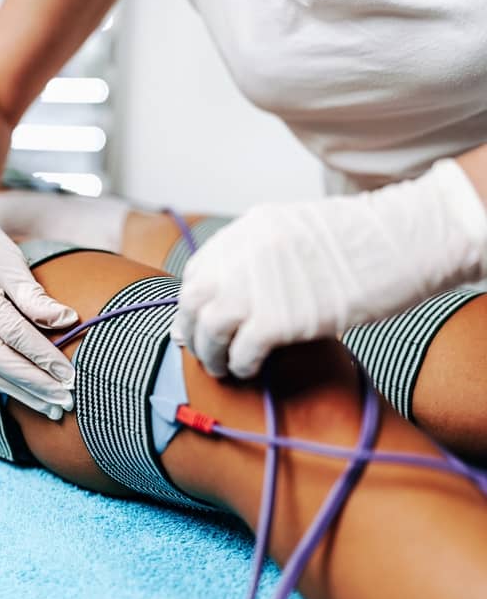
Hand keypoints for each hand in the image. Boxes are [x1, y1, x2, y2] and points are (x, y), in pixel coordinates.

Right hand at [0, 186, 78, 418]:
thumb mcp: (13, 265)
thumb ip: (36, 297)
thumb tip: (68, 321)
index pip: (12, 333)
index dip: (42, 356)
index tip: (70, 375)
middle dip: (32, 384)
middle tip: (64, 401)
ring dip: (18, 393)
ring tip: (50, 406)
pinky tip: (22, 394)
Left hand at [172, 159, 486, 378]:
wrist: (407, 240)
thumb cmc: (364, 242)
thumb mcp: (298, 233)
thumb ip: (261, 257)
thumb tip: (236, 294)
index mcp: (248, 229)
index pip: (199, 269)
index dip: (194, 300)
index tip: (196, 321)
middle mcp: (244, 253)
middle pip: (194, 299)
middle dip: (191, 330)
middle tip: (200, 351)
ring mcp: (259, 285)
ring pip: (209, 328)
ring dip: (211, 353)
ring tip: (221, 368)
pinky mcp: (280, 318)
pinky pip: (242, 350)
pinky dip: (241, 364)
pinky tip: (250, 370)